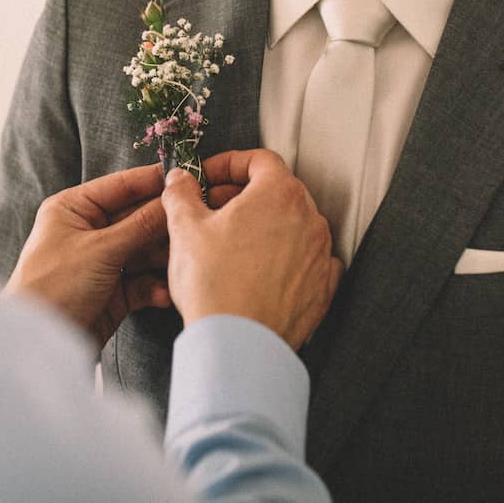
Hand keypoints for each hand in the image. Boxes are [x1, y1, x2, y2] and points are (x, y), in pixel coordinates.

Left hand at [4, 162, 173, 349]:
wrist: (39, 345)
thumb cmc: (53, 287)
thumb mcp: (100, 249)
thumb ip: (141, 224)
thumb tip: (173, 198)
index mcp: (74, 209)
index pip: (122, 186)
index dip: (155, 181)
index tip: (190, 176)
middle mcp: (88, 231)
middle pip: (138, 218)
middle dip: (165, 224)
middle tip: (196, 222)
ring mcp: (102, 262)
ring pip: (145, 250)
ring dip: (164, 257)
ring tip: (184, 261)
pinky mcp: (113, 292)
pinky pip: (143, 281)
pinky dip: (155, 286)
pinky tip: (164, 294)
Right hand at [162, 149, 342, 348]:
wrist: (239, 345)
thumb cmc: (215, 285)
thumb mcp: (185, 228)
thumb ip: (181, 193)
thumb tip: (180, 180)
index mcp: (280, 194)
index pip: (259, 159)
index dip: (228, 164)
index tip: (206, 179)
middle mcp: (309, 218)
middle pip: (277, 190)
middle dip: (242, 195)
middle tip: (210, 210)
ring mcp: (320, 253)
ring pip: (292, 225)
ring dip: (263, 226)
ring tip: (230, 244)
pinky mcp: (323, 287)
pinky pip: (306, 259)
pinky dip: (284, 258)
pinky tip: (258, 269)